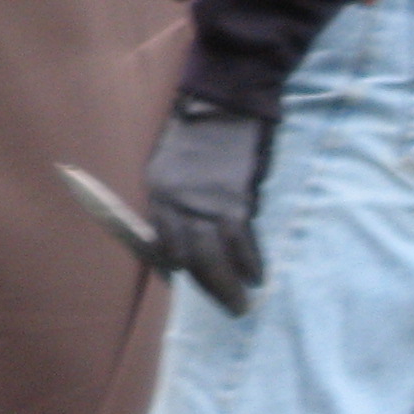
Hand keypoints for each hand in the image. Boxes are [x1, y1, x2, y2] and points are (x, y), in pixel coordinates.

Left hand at [144, 98, 273, 314]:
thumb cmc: (197, 137)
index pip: (161, 244)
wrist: (220, 104)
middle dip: (209, 288)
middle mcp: (174, 202)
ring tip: (243, 304)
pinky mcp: (232, 200)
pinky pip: (240, 242)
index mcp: (156, 193)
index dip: (178, 269)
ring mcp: (202, 203)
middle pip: (189, 258)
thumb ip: (176, 202)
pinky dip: (250, 262)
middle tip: (229, 309)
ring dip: (229, 285)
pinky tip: (257, 277)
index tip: (193, 285)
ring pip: (213, 256)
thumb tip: (191, 239)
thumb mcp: (171, 168)